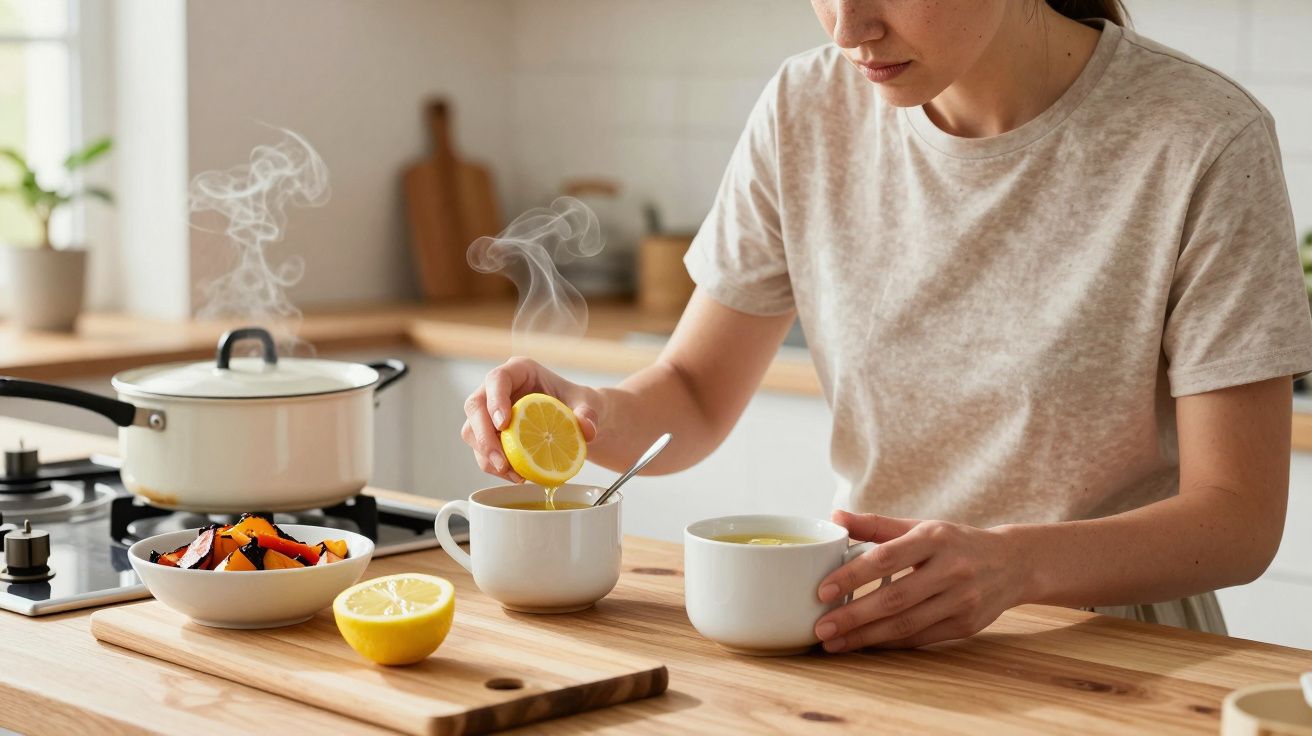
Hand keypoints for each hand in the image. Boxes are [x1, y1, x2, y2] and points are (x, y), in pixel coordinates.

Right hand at [460, 357, 601, 481]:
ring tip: (514, 475)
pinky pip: (481, 450)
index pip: (497, 379)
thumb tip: (587, 429)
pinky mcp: (490, 432)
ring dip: (486, 456)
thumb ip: (588, 414)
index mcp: (520, 371)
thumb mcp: (589, 404)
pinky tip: (516, 476)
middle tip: (503, 462)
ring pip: (472, 431)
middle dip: (484, 437)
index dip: (495, 400)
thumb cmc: (578, 403)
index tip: (504, 424)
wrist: (576, 421)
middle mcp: (498, 388)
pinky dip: (495, 466)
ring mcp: (490, 411)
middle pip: (475, 407)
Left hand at [813, 510, 1026, 650]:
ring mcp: (961, 600)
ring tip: (834, 643)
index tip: (822, 590)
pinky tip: (864, 646)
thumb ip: (876, 525)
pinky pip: (920, 637)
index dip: (852, 575)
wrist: (1013, 563)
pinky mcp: (966, 625)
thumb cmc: (955, 542)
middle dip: (853, 616)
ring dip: (866, 637)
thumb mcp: (920, 527)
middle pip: (894, 598)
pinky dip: (890, 644)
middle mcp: (950, 569)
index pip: (886, 558)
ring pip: (906, 624)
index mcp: (934, 538)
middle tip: (821, 628)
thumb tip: (834, 516)